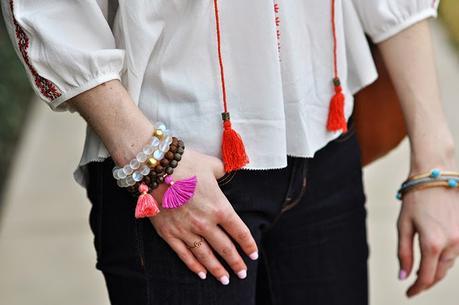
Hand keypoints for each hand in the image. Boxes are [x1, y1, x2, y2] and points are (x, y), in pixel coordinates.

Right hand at [148, 148, 258, 284]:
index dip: (248, 245)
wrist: (156, 167)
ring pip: (206, 256)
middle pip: (225, 248)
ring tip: (225, 279)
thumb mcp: (213, 165)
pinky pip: (184, 254)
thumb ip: (224, 170)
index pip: (240, 232)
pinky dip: (194, 265)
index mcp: (220, 208)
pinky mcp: (169, 233)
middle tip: (243, 273)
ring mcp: (186, 230)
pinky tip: (201, 273)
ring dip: (217, 270)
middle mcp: (205, 223)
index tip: (253, 255)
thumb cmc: (187, 164)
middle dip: (236, 263)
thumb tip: (232, 168)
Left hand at [397, 185, 458, 296]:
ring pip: (449, 264)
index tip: (408, 293)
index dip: (416, 288)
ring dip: (435, 270)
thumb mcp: (403, 226)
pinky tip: (433, 256)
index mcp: (433, 244)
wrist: (436, 176)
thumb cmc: (416, 199)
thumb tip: (403, 276)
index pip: (426, 277)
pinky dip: (444, 258)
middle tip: (413, 286)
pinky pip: (456, 253)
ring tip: (420, 271)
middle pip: (440, 274)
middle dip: (426, 282)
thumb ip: (403, 253)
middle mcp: (452, 244)